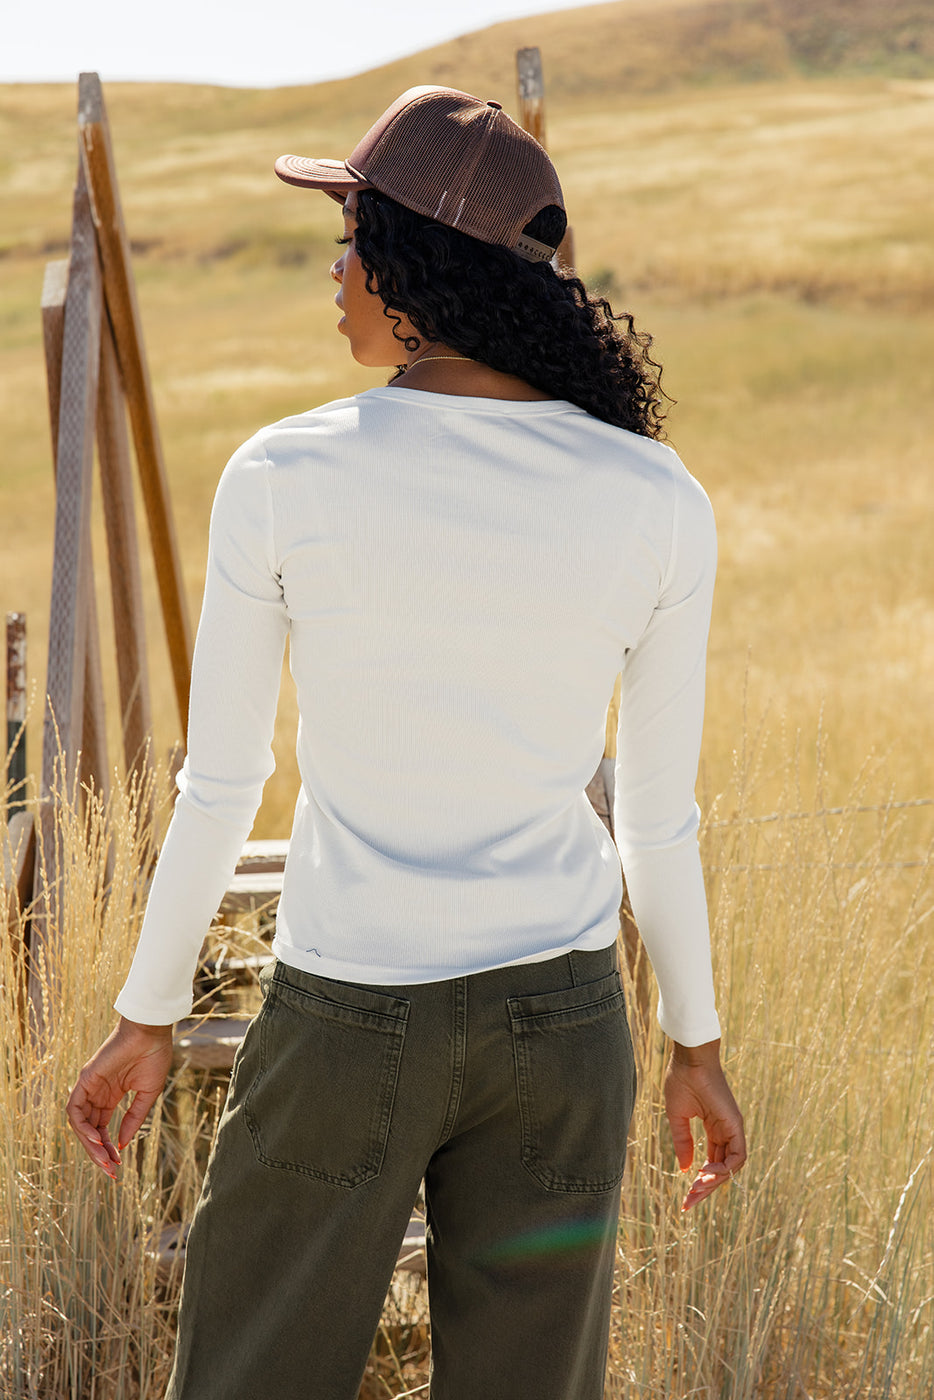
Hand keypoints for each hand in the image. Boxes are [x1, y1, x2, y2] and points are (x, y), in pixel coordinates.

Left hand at [66, 1017, 173, 1178]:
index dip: (109, 1148)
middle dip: (99, 1153)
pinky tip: (98, 1140)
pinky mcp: (84, 1080)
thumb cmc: (154, 1056)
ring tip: (106, 1160)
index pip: (103, 1129)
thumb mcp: (148, 1094)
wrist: (151, 1032)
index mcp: (111, 1096)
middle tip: (111, 1172)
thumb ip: (134, 1119)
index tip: (118, 1165)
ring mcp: (89, 1087)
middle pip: (90, 1131)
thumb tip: (122, 1146)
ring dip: (90, 1145)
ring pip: (80, 1125)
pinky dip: (82, 1128)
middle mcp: (97, 1094)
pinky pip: (75, 1110)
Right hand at [664, 1038, 745, 1210]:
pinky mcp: (736, 1125)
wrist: (689, 1060)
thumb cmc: (682, 1081)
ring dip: (715, 1182)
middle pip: (722, 1170)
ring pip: (732, 1168)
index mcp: (713, 1129)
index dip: (701, 1182)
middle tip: (688, 1203)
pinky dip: (725, 1169)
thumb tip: (686, 1169)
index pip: (711, 1163)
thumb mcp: (678, 1118)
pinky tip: (706, 1172)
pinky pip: (738, 1156)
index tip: (686, 1198)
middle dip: (706, 1189)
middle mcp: (726, 1132)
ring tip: (696, 1189)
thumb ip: (683, 1142)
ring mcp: (733, 1129)